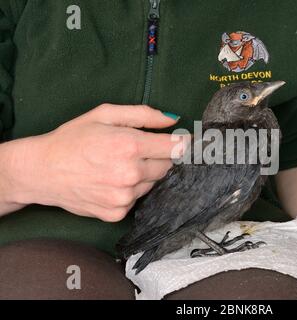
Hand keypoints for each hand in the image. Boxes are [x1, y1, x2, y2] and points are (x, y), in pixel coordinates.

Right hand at [7, 104, 183, 221]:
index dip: (184, 143)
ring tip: (118, 166)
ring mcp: (124, 197)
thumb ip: (143, 114)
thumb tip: (174, 120)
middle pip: (168, 167)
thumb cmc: (73, 138)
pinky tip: (111, 181)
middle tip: (137, 150)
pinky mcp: (117, 213)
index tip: (185, 141)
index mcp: (130, 146)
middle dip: (159, 157)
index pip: (176, 148)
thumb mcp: (105, 114)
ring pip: (153, 183)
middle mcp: (131, 174)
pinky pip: (137, 199)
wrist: (42, 171)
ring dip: (145, 174)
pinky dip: (131, 190)